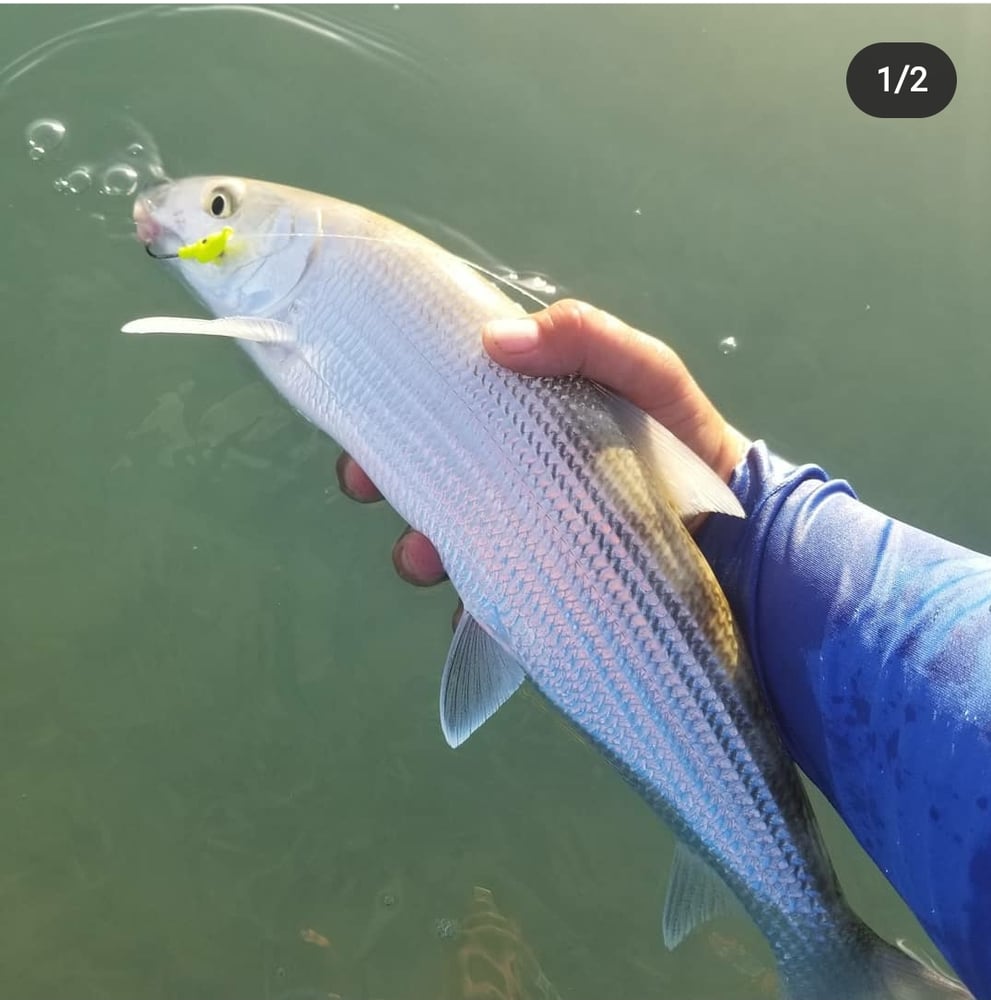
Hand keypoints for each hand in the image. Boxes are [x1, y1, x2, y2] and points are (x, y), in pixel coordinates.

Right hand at [336, 299, 748, 587]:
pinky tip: (468, 608)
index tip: (366, 423)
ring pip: (442, 542)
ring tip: (425, 556)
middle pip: (426, 477)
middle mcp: (510, 478)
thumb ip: (588, 339)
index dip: (396, 413)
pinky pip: (483, 603)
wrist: (735, 535)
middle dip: (386, 480)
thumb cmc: (684, 443)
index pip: (444, 410)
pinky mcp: (534, 591)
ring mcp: (518, 536)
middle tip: (370, 484)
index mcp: (522, 421)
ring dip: (417, 548)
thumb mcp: (646, 373)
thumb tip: (494, 341)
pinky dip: (465, 608)